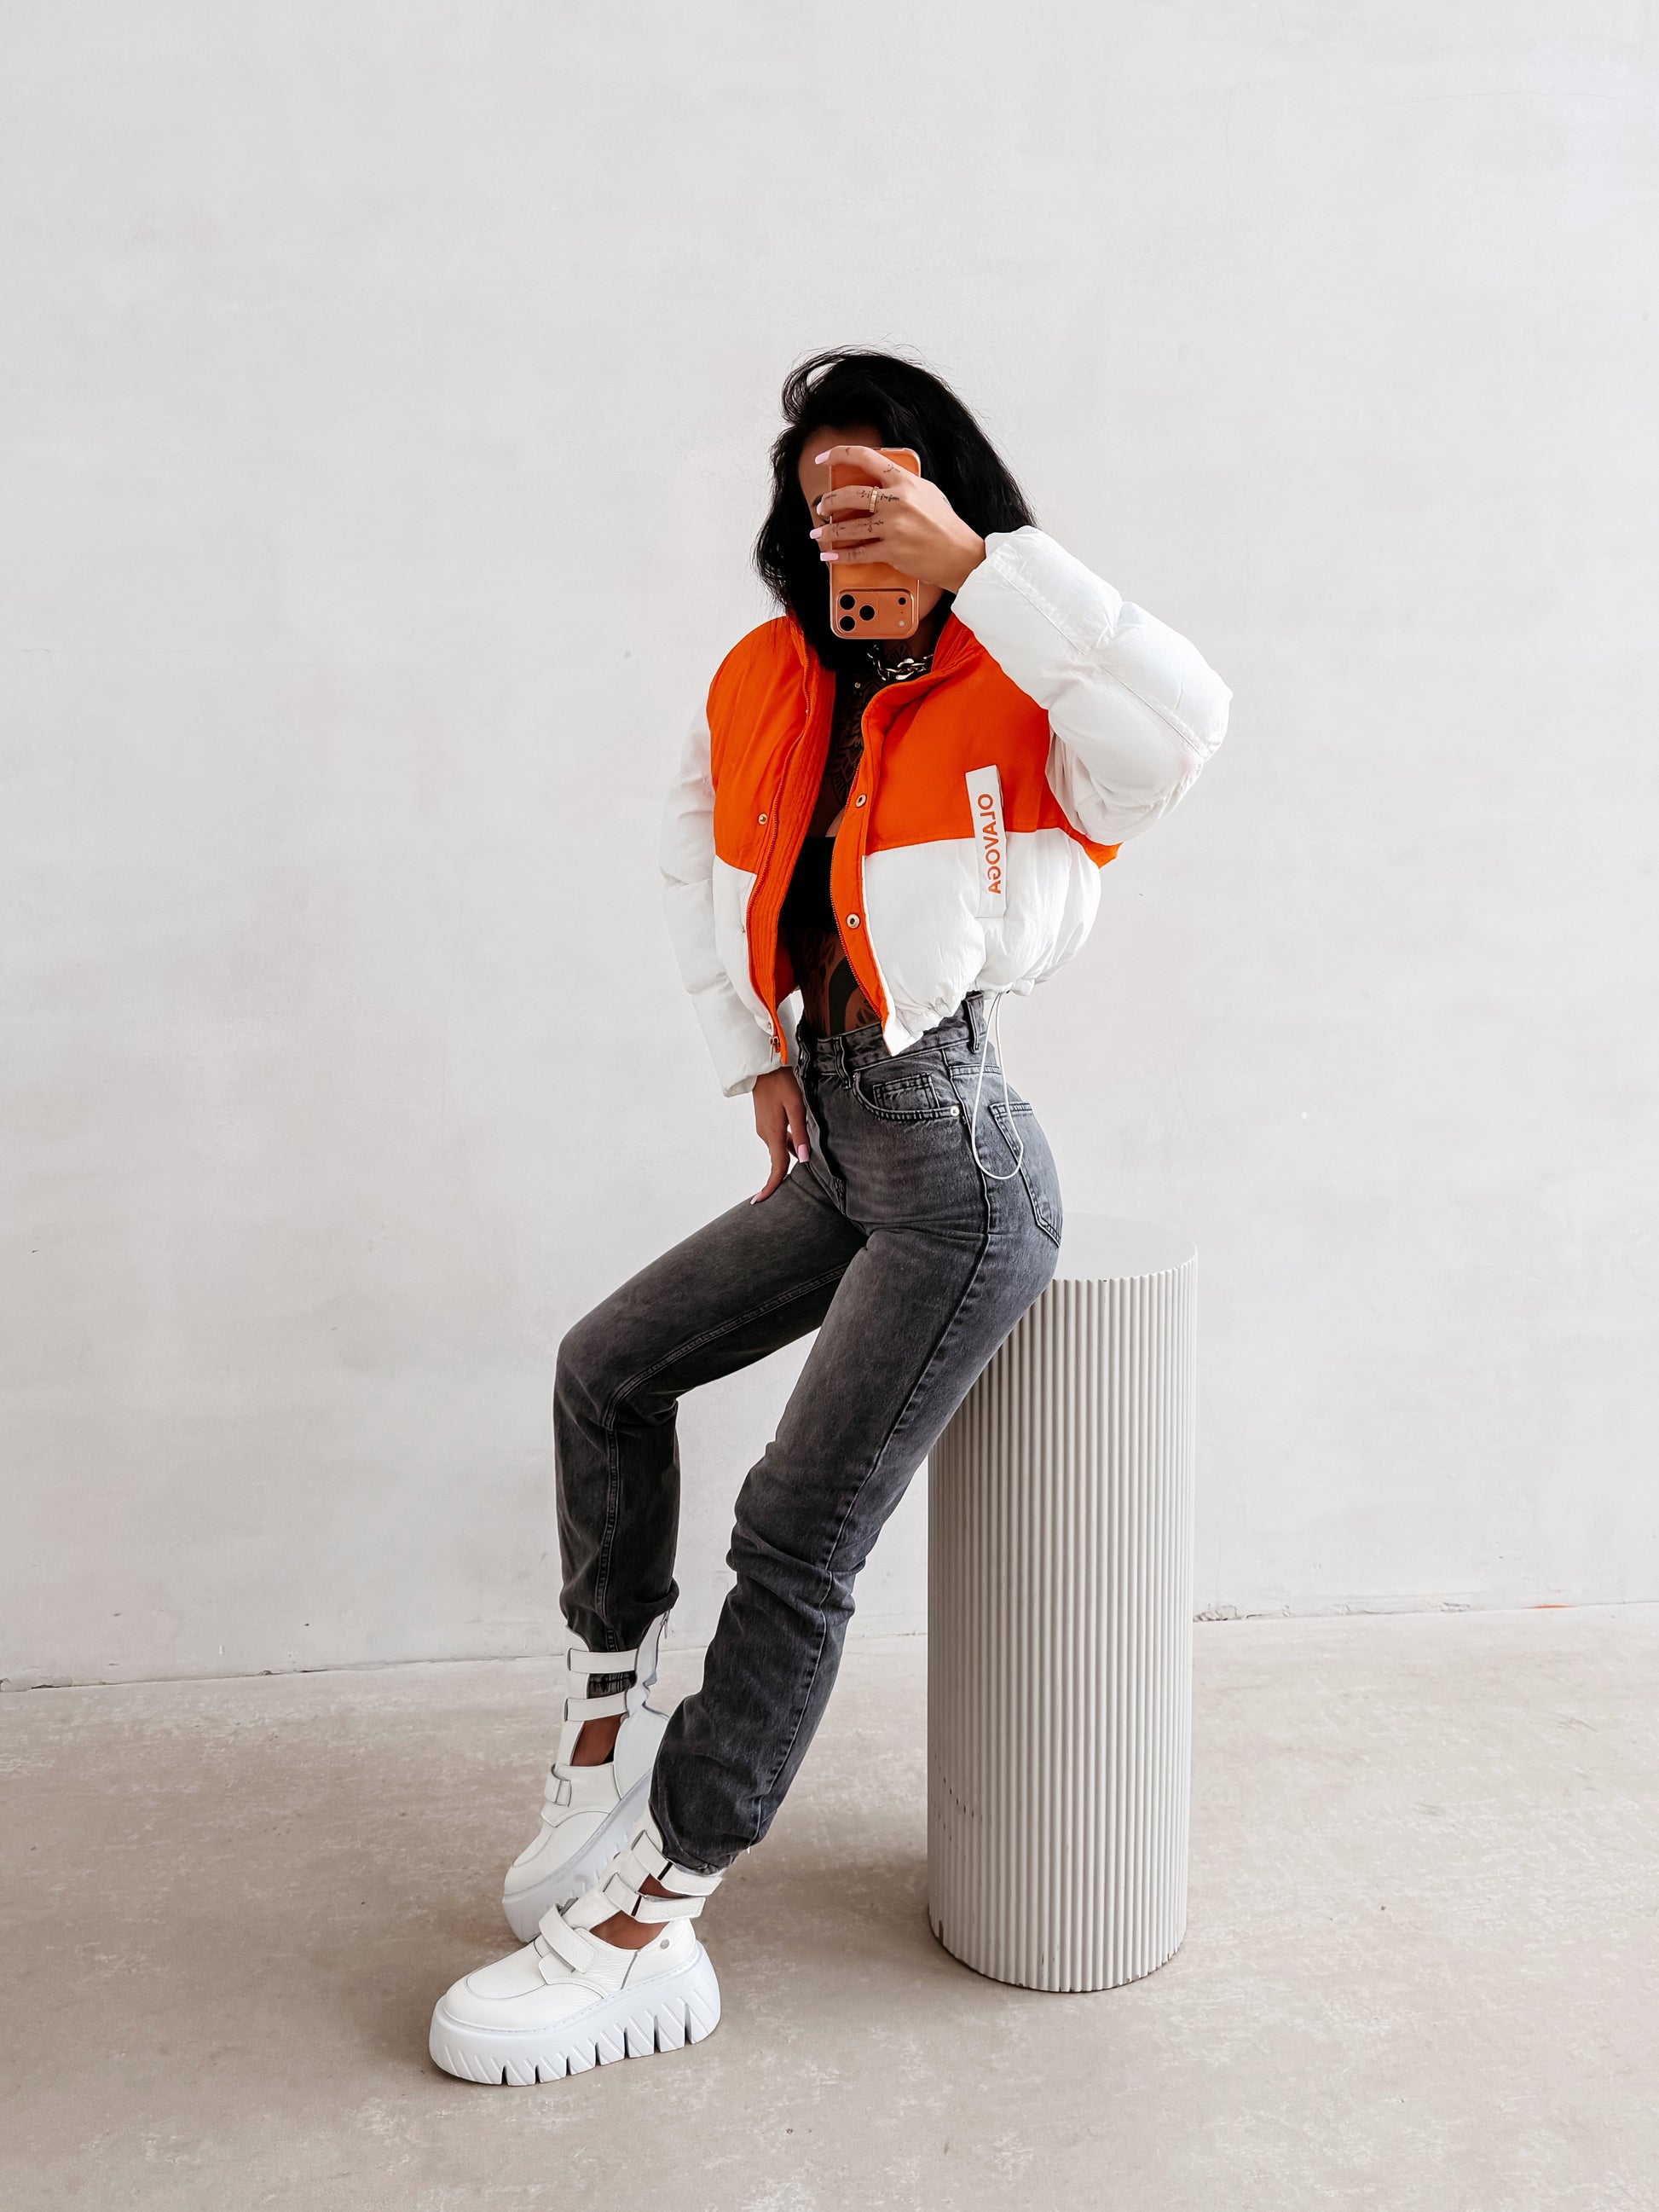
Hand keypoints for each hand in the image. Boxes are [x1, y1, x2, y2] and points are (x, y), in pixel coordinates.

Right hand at [751, 1067, 810, 1201]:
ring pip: (780, 1148)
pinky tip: (800, 1135)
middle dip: (787, 1171)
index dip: (771, 1186)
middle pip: (779, 1159)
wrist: (763, 1066)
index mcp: (773, 1134)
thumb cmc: (782, 1083)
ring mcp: (764, 1128)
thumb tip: (803, 1160)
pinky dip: (788, 1142)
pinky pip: (778, 1138)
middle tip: (804, 1179)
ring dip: (790, 1153)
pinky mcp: (766, 1121)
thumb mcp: (796, 1107)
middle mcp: (766, 1134)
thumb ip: (800, 1134)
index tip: (761, 1201)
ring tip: (807, 1152)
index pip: (775, 1167)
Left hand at [808, 445, 985, 594]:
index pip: (864, 458)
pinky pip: (859, 553)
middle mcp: (897, 501)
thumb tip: (878, 482)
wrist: (960, 554)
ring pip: (849, 527)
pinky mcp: (892, 551)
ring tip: (819, 533)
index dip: (838, 455)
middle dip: (828, 502)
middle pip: (849, 496)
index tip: (822, 459)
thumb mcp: (927, 491)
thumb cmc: (945, 523)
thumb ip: (903, 484)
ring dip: (828, 532)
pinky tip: (830, 557)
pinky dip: (840, 557)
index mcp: (904, 481)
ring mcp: (893, 527)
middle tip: (822, 508)